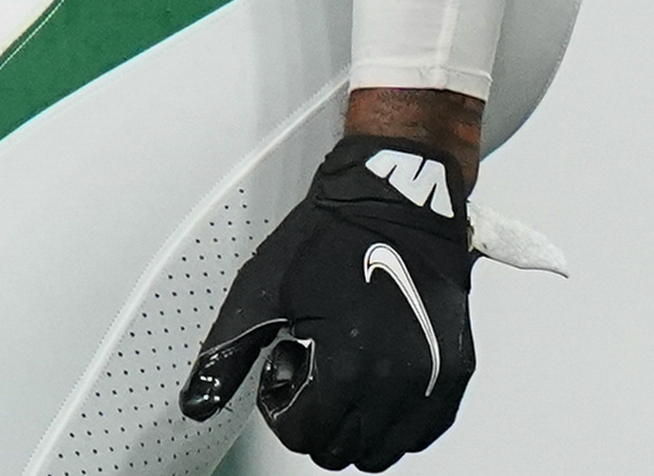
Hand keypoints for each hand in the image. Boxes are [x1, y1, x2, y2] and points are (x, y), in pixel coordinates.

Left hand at [181, 137, 477, 469]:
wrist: (395, 202)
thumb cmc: (332, 238)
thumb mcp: (260, 292)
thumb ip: (225, 355)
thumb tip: (196, 402)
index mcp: (346, 368)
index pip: (304, 437)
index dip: (280, 408)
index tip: (283, 370)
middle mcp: (396, 384)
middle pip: (343, 451)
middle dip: (316, 421)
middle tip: (311, 371)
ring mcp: (432, 381)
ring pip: (384, 450)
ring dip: (355, 427)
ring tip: (344, 373)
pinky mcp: (456, 372)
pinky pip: (423, 430)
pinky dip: (396, 421)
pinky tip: (376, 378)